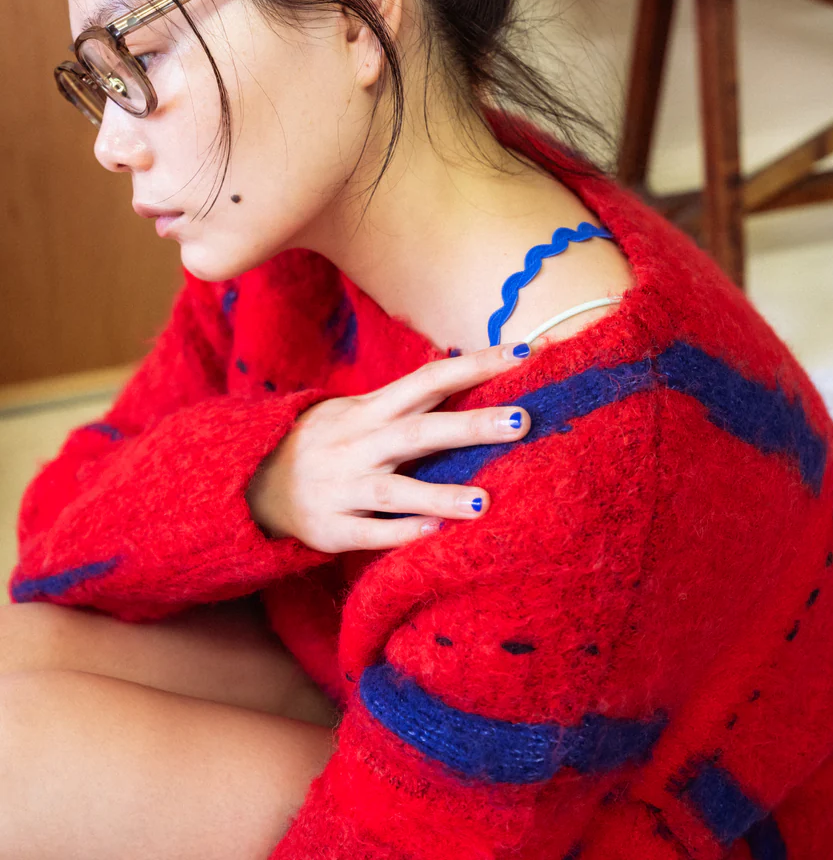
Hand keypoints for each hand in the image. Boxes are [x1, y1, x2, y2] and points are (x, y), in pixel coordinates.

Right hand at [246, 342, 532, 552]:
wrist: (253, 482)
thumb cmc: (329, 442)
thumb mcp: (361, 412)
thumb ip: (411, 402)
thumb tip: (468, 376)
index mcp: (370, 410)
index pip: (428, 379)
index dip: (474, 365)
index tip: (522, 353)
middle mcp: (358, 444)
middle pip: (419, 430)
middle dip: (470, 425)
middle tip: (521, 421)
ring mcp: (343, 487)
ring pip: (395, 490)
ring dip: (439, 494)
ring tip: (483, 500)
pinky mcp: (332, 528)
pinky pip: (370, 533)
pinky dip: (401, 533)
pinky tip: (436, 536)